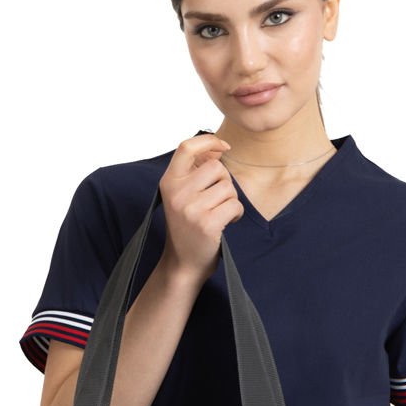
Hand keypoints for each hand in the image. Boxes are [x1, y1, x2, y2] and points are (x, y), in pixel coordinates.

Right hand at [157, 132, 243, 280]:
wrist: (183, 264)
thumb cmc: (187, 227)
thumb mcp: (181, 195)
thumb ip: (194, 172)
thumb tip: (218, 147)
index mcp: (169, 182)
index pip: (187, 147)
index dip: (208, 141)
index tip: (223, 147)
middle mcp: (177, 193)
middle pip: (216, 167)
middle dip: (224, 182)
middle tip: (217, 200)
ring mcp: (191, 209)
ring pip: (228, 187)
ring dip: (231, 200)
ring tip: (219, 213)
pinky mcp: (207, 223)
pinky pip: (235, 205)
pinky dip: (236, 214)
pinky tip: (226, 223)